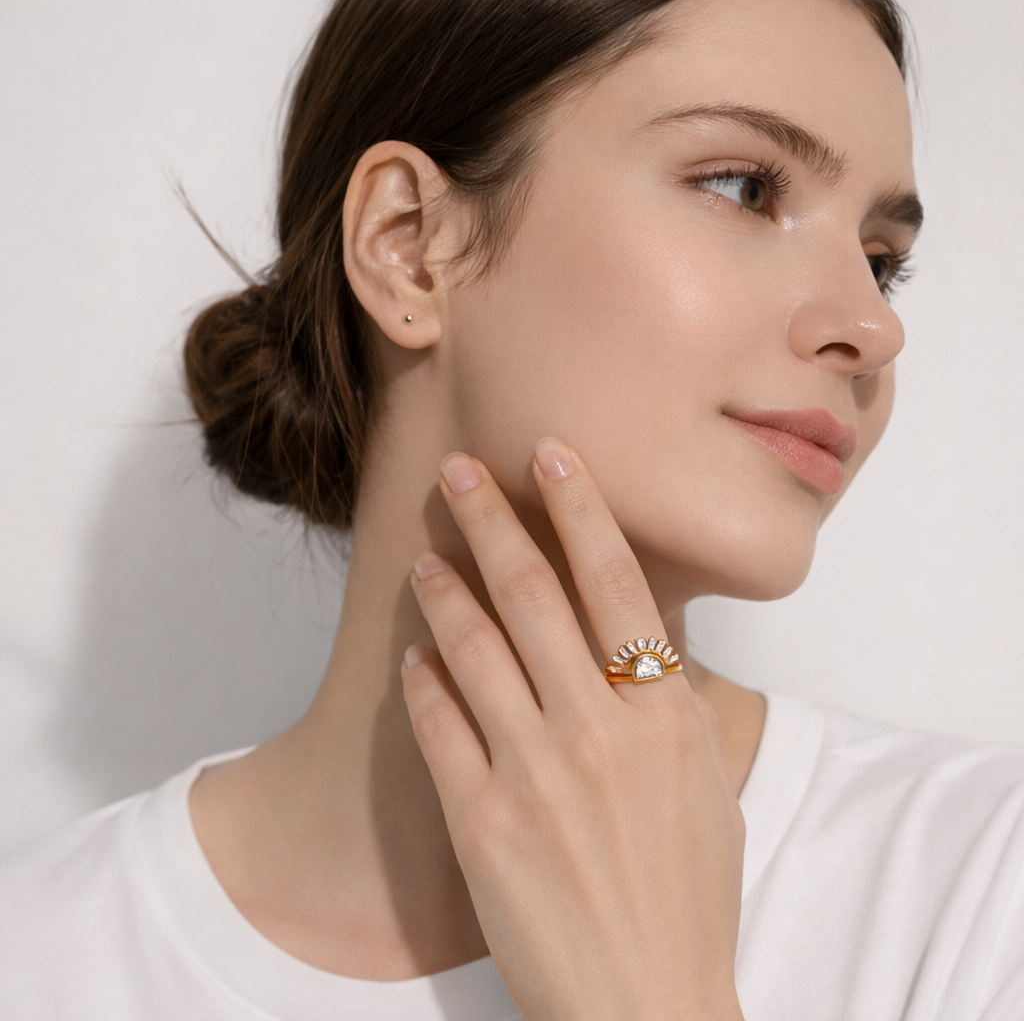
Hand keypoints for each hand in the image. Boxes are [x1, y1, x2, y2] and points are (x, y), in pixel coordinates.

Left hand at [402, 438, 745, 1020]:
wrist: (649, 1001)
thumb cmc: (688, 894)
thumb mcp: (703, 784)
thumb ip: (665, 704)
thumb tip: (633, 640)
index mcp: (661, 713)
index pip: (615, 581)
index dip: (578, 507)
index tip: (550, 455)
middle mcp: (596, 729)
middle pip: (532, 596)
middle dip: (491, 520)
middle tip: (459, 471)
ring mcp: (534, 773)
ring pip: (474, 649)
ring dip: (445, 592)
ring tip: (426, 557)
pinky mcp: (481, 821)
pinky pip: (440, 726)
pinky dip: (424, 681)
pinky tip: (414, 655)